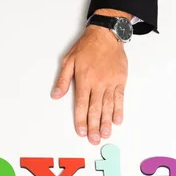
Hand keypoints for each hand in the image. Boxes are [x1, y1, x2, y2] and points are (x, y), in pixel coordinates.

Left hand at [51, 20, 127, 144]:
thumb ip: (63, 80)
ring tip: (105, 135)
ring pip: (108, 106)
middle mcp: (98, 83)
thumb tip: (56, 96)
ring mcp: (110, 82)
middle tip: (94, 139)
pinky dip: (119, 110)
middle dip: (94, 126)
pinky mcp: (120, 80)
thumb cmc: (86, 47)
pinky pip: (120, 98)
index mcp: (84, 79)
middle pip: (95, 109)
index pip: (81, 104)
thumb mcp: (68, 61)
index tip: (81, 131)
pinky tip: (117, 120)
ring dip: (106, 122)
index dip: (81, 119)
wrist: (106, 35)